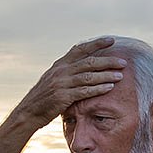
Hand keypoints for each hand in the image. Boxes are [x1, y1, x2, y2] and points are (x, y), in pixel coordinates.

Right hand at [10, 37, 127, 128]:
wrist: (29, 112)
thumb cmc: (44, 97)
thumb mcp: (54, 79)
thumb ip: (67, 72)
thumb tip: (83, 66)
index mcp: (60, 64)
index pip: (80, 49)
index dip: (96, 44)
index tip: (111, 40)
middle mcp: (61, 71)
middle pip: (89, 62)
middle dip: (108, 61)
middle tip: (123, 62)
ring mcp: (61, 83)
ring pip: (89, 76)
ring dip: (106, 75)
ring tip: (120, 76)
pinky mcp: (63, 97)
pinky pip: (84, 91)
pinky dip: (98, 89)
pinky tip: (109, 88)